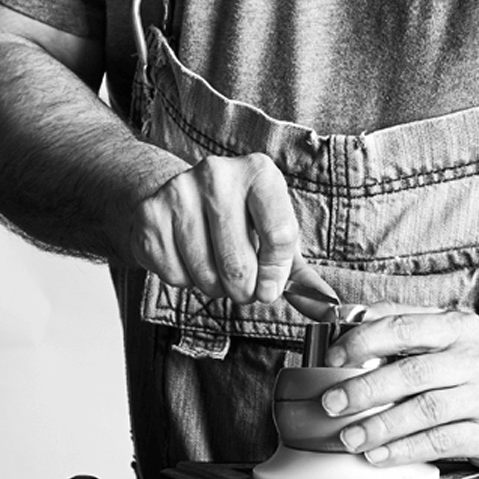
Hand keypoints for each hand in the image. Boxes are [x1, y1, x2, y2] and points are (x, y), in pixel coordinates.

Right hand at [121, 153, 301, 303]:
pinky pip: (174, 275)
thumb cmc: (238, 217)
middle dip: (244, 289)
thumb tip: (327, 306)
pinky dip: (184, 280)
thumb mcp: (274, 233)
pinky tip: (188, 259)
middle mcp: (219, 174)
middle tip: (242, 284)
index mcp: (259, 172)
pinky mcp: (152, 215)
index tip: (270, 289)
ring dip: (215, 287)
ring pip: (206, 274)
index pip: (279, 236)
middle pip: (240, 263)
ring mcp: (181, 191)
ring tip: (215, 267)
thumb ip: (299, 272)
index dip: (276, 275)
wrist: (178, 195)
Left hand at [319, 305, 478, 471]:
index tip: (333, 359)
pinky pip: (441, 442)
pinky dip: (406, 450)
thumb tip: (349, 315)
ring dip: (381, 426)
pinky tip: (380, 455)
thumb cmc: (478, 367)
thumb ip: (404, 322)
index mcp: (457, 327)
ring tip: (350, 436)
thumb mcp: (450, 334)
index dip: (364, 342)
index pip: (404, 327)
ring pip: (425, 411)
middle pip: (411, 372)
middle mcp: (473, 359)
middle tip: (332, 403)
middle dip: (365, 389)